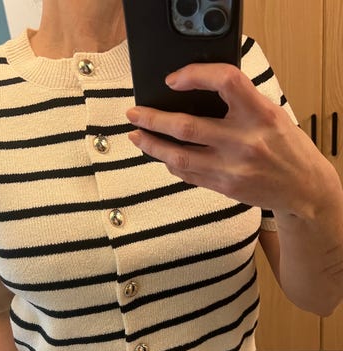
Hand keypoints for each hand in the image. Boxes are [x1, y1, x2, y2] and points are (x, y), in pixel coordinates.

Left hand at [126, 63, 330, 219]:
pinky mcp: (224, 187)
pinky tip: (161, 156)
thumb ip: (239, 104)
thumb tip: (194, 94)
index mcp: (260, 114)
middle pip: (186, 126)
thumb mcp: (270, 115)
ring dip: (152, 145)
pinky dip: (170, 163)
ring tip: (136, 136)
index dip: (195, 75)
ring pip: (178, 156)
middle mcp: (245, 141)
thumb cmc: (287, 147)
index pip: (225, 81)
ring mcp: (232, 168)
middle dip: (152, 119)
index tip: (173, 80)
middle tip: (134, 114)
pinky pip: (187, 174)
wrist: (303, 188)